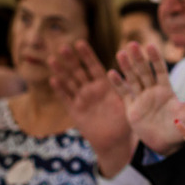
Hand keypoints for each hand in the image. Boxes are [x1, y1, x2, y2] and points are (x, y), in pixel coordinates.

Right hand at [49, 42, 134, 173]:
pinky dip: (59, 90)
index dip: (87, 55)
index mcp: (104, 86)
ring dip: (61, 71)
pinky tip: (53, 80)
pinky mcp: (75, 111)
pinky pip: (66, 99)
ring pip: (69, 82)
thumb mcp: (127, 104)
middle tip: (63, 47)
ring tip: (52, 59)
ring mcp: (82, 99)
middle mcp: (91, 90)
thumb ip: (127, 89)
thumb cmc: (125, 122)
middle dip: (71, 60)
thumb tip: (132, 73)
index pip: (94, 67)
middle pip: (79, 71)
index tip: (80, 42)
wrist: (115, 142)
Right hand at [110, 42, 184, 155]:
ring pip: (133, 80)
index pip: (160, 71)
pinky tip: (111, 73)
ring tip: (121, 53)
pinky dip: (118, 85)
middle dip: (139, 59)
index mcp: (166, 90)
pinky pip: (124, 95)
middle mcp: (152, 91)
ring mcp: (140, 99)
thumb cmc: (180, 129)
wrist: (165, 145)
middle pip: (144, 72)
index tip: (151, 45)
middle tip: (133, 44)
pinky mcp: (131, 109)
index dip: (155, 59)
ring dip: (127, 67)